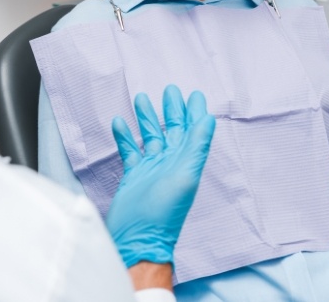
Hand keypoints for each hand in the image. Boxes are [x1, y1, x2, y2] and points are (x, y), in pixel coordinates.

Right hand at [106, 85, 215, 268]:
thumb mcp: (185, 175)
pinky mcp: (132, 175)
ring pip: (149, 136)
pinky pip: (129, 150)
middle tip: (170, 90)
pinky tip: (119, 122)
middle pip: (171, 130)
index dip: (194, 113)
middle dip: (171, 109)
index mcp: (185, 161)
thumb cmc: (163, 212)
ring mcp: (150, 168)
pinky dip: (124, 136)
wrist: (137, 239)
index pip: (192, 130)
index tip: (194, 94)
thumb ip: (197, 146)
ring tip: (141, 97)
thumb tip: (209, 119)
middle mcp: (169, 162)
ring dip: (146, 118)